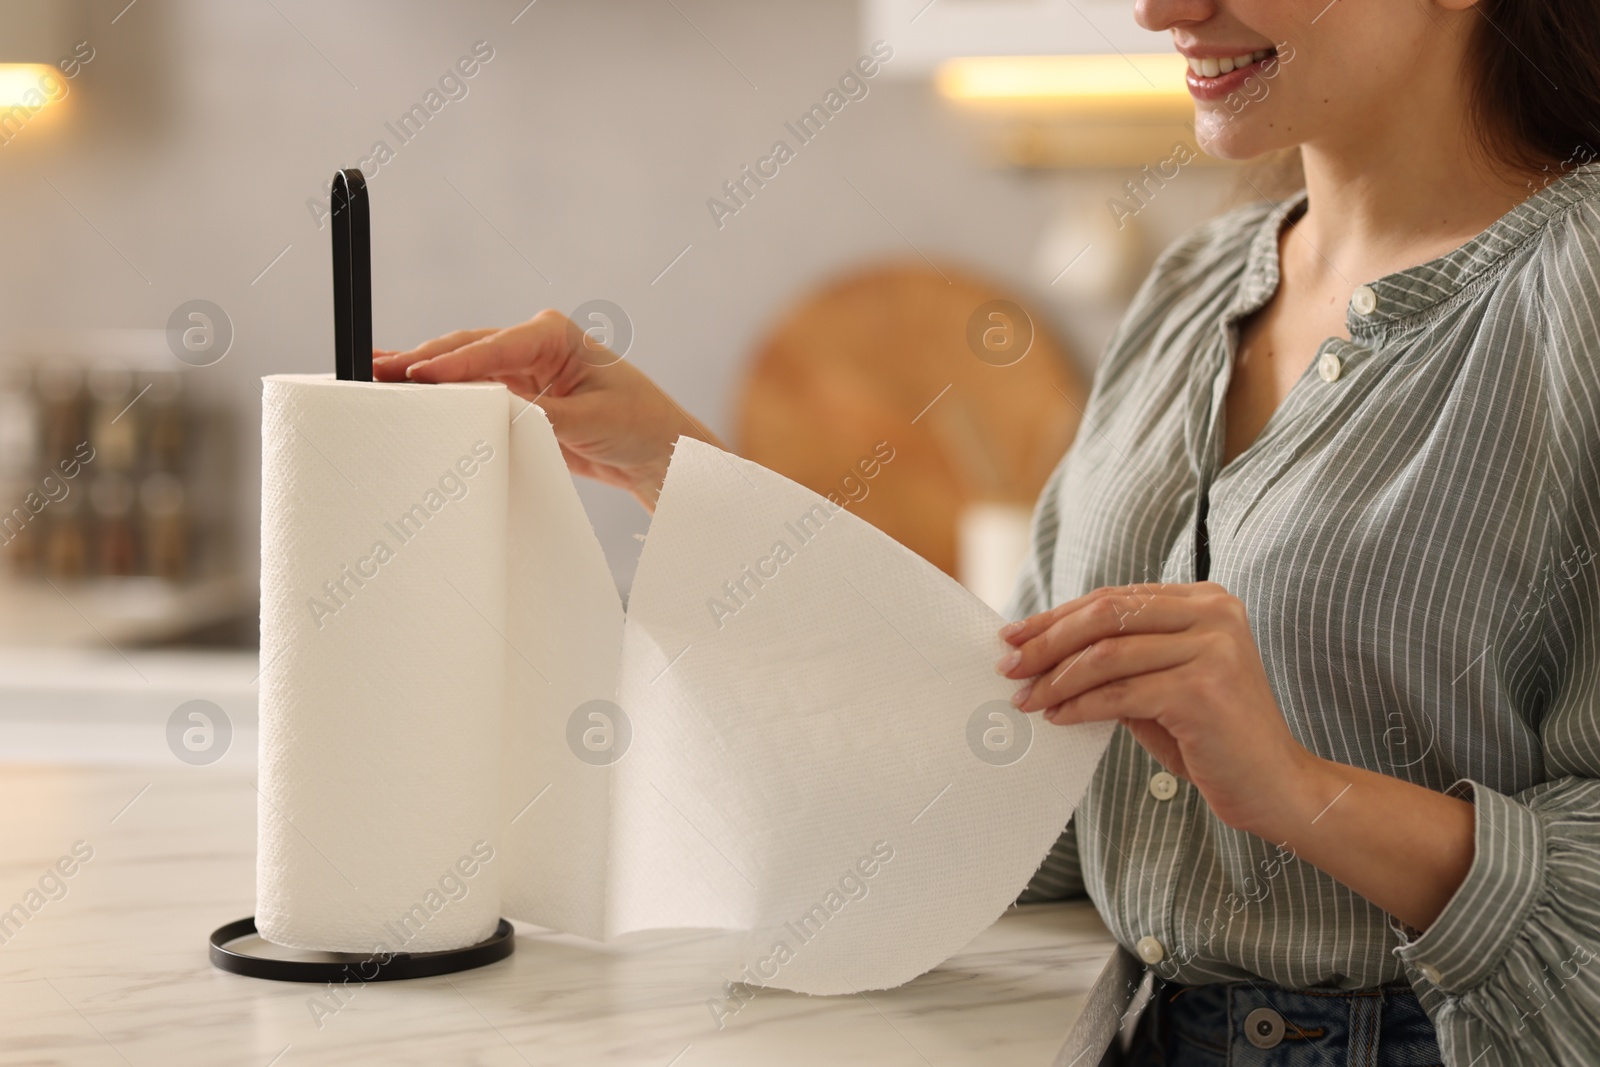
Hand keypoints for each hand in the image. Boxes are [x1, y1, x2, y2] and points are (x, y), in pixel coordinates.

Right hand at [373, 311, 723, 510]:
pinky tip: (405, 394)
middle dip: (419, 361)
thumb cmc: (641, 426)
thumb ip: (543, 413)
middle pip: (465, 350)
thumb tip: (494, 407)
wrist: (660, 453)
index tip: (414, 376)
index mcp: (554, 335)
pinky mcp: (518, 396)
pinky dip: (441, 395)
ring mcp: (523, 369)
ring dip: (421, 375)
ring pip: (461, 370)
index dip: (451, 364)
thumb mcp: (592, 421)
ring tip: (371, 378)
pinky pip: (471, 393)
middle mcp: (533, 344)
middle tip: (370, 370)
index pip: (491, 347)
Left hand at [996, 582, 1316, 835]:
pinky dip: (1080, 705)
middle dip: (1047, 641)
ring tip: (1026, 699)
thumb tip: (1042, 653)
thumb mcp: (1164, 685)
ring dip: (1056, 679)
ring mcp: (1212, 648)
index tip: (1014, 634)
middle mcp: (1214, 614)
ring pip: (1107, 654)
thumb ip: (1121, 661)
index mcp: (1206, 601)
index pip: (1114, 599)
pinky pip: (1120, 694)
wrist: (1277, 787)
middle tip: (1009, 666)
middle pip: (1106, 615)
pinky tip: (1058, 717)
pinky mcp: (1203, 690)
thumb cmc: (1214, 739)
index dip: (1057, 616)